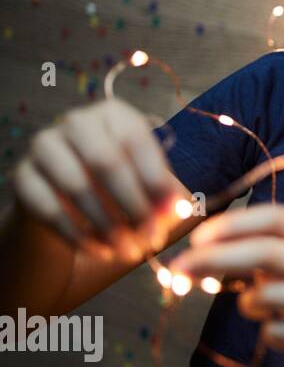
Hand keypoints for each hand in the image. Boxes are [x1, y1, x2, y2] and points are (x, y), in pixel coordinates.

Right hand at [12, 99, 179, 259]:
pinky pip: (50, 209)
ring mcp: (44, 146)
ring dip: (108, 225)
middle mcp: (76, 122)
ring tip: (130, 251)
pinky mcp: (23, 176)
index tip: (173, 214)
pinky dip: (80, 236)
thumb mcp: (149, 182)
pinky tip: (103, 252)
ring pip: (76, 186)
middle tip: (151, 238)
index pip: (136, 140)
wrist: (72, 195)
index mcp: (114, 114)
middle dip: (133, 205)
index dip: (156, 179)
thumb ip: (165, 193)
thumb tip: (177, 210)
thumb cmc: (124, 183)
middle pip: (106, 161)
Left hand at [171, 205, 283, 366]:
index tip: (195, 238)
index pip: (275, 218)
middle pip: (268, 252)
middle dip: (217, 258)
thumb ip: (250, 249)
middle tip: (178, 268)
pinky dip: (269, 332)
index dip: (232, 225)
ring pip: (270, 295)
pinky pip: (277, 333)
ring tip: (258, 306)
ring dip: (248, 303)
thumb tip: (195, 251)